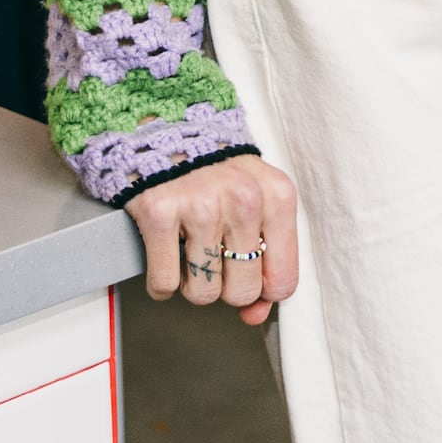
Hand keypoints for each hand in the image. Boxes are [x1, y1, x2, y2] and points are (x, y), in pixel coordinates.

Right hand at [126, 153, 299, 326]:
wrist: (167, 128)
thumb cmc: (217, 169)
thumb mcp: (257, 201)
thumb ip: (266, 258)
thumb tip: (256, 313)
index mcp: (277, 196)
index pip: (282, 280)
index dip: (263, 291)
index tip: (247, 276)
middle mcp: (243, 199)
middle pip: (241, 292)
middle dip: (225, 285)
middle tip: (213, 255)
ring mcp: (200, 206)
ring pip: (203, 293)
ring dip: (192, 281)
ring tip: (190, 250)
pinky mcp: (159, 213)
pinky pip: (164, 283)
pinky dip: (161, 281)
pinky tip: (165, 254)